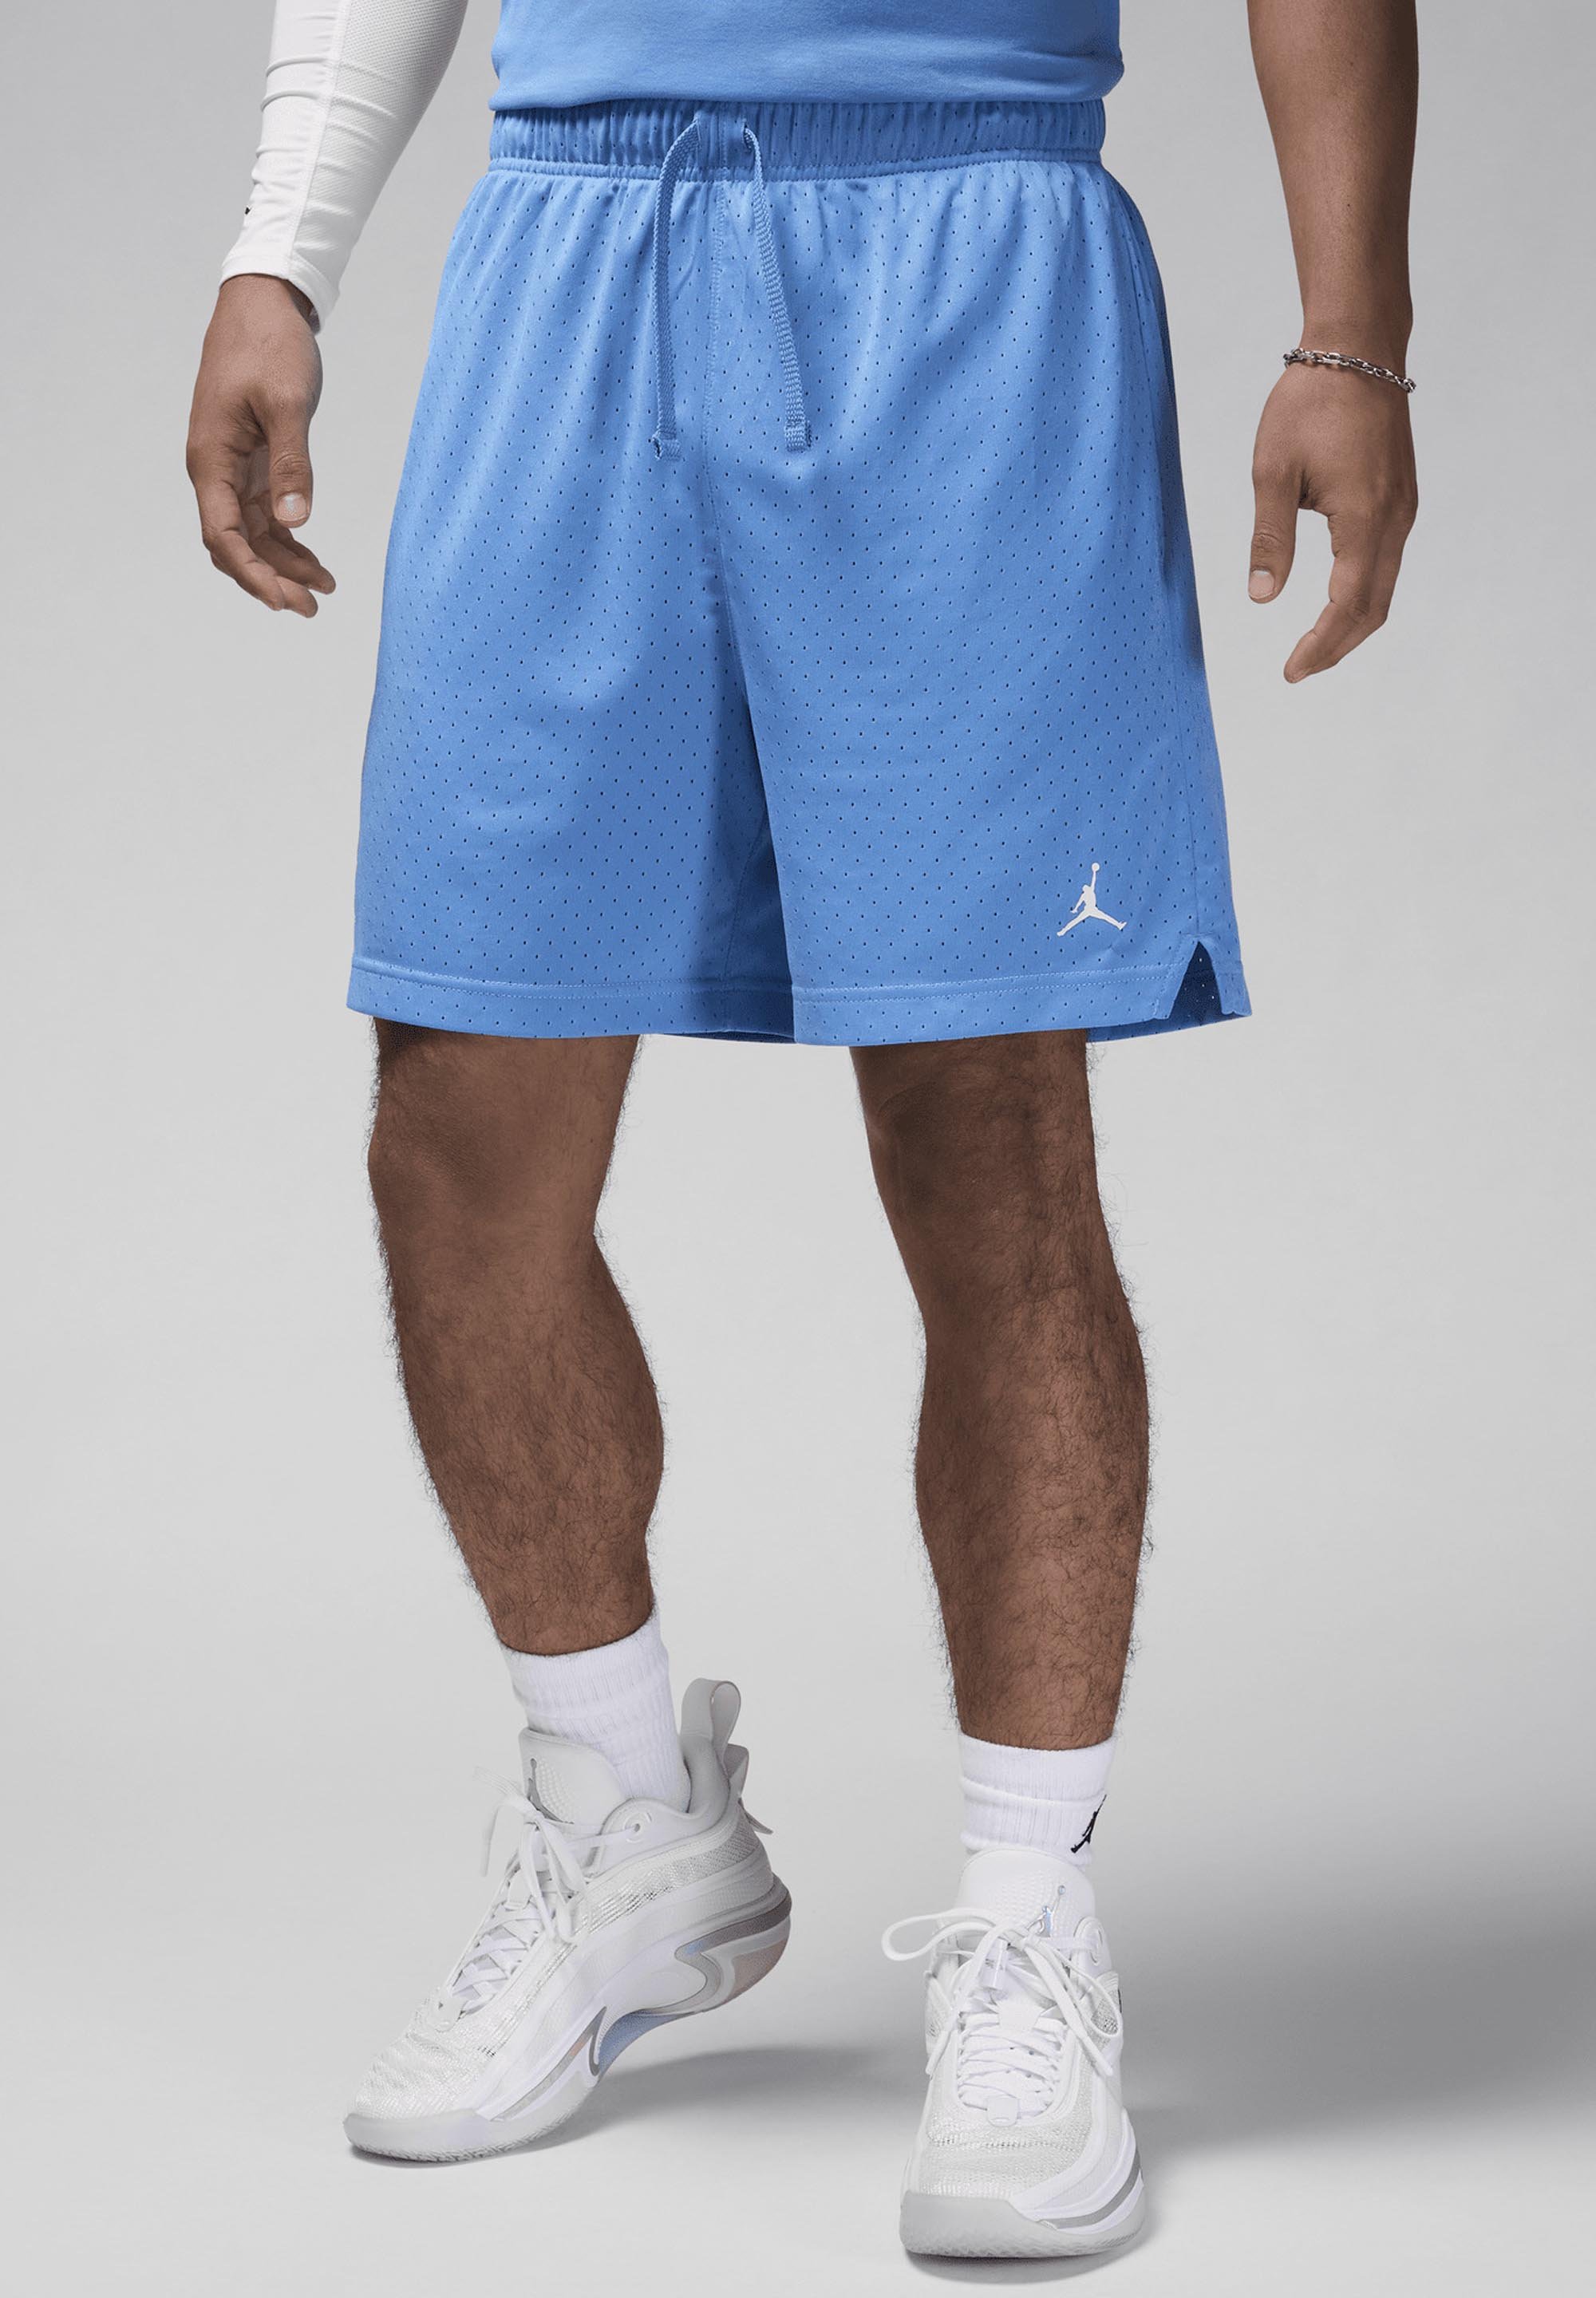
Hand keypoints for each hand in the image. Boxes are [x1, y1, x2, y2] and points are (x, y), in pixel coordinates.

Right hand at [186, 275, 335, 615]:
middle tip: (311, 607)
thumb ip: (292, 464)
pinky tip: (315, 560)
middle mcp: (215, 470)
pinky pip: (264, 514)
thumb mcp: (285, 403)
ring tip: (324, 589)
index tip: (285, 600)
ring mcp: (233, 467)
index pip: (222, 536)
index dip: (252, 574)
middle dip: (269, 580)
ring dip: (283, 564)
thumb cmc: (269, 345)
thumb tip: (295, 521)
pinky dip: (288, 539)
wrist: (263, 303)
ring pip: (252, 534)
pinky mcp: (252, 460)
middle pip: (234, 544)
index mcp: (211, 459)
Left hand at [1248, 360, 1416, 680]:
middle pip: (1374, 607)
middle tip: (1299, 669)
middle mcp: (1394, 519)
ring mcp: (1403, 508)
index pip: (1346, 605)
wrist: (1357, 350)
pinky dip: (1362, 591)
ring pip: (1384, 587)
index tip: (1292, 671)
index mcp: (1363, 518)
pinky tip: (1334, 599)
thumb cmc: (1311, 403)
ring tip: (1314, 645)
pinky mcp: (1401, 496)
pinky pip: (1387, 560)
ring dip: (1352, 622)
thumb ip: (1269, 538)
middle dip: (1337, 645)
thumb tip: (1261, 596)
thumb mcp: (1273, 472)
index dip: (1320, 646)